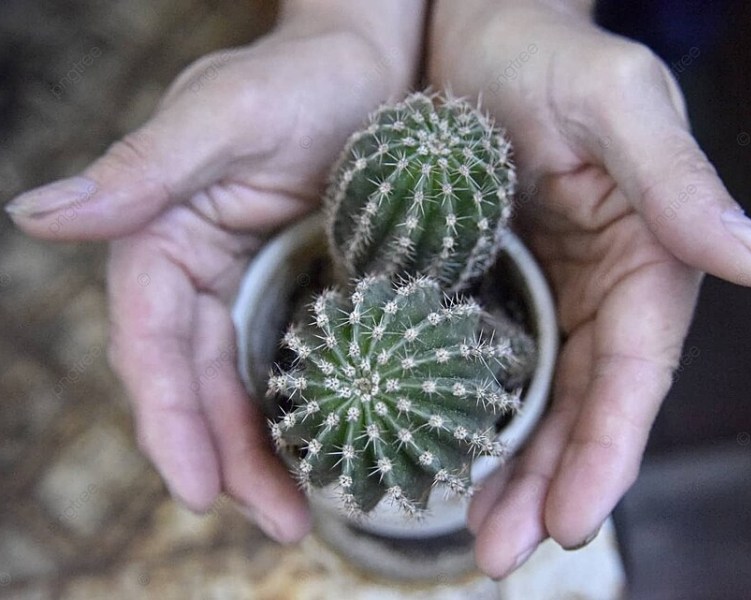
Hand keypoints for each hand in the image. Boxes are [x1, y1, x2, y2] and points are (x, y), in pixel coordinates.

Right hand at [7, 0, 424, 542]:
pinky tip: (323, 454)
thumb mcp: (223, 118)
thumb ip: (140, 172)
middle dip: (226, 458)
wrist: (372, 64)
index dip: (171, 418)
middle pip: (198, 383)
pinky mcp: (297, 288)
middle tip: (278, 522)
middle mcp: (196, 273)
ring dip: (262, 453)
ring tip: (297, 515)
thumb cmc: (298, 76)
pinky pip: (289, 364)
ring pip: (241, 386)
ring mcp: (247, 285)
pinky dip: (297, 412)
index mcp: (161, 238)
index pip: (152, 345)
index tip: (198, 488)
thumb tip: (33, 215)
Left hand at [429, 0, 750, 577]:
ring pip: (535, 400)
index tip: (568, 521)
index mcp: (646, 259)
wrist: (477, 29)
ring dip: (510, 469)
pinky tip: (444, 455)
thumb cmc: (547, 53)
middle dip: (550, 482)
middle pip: (582, 406)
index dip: (606, 450)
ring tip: (476, 532)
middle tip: (499, 551)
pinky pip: (487, 364)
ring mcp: (546, 291)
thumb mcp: (615, 103)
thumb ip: (678, 182)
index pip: (632, 373)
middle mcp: (601, 289)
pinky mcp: (492, 284)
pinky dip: (472, 417)